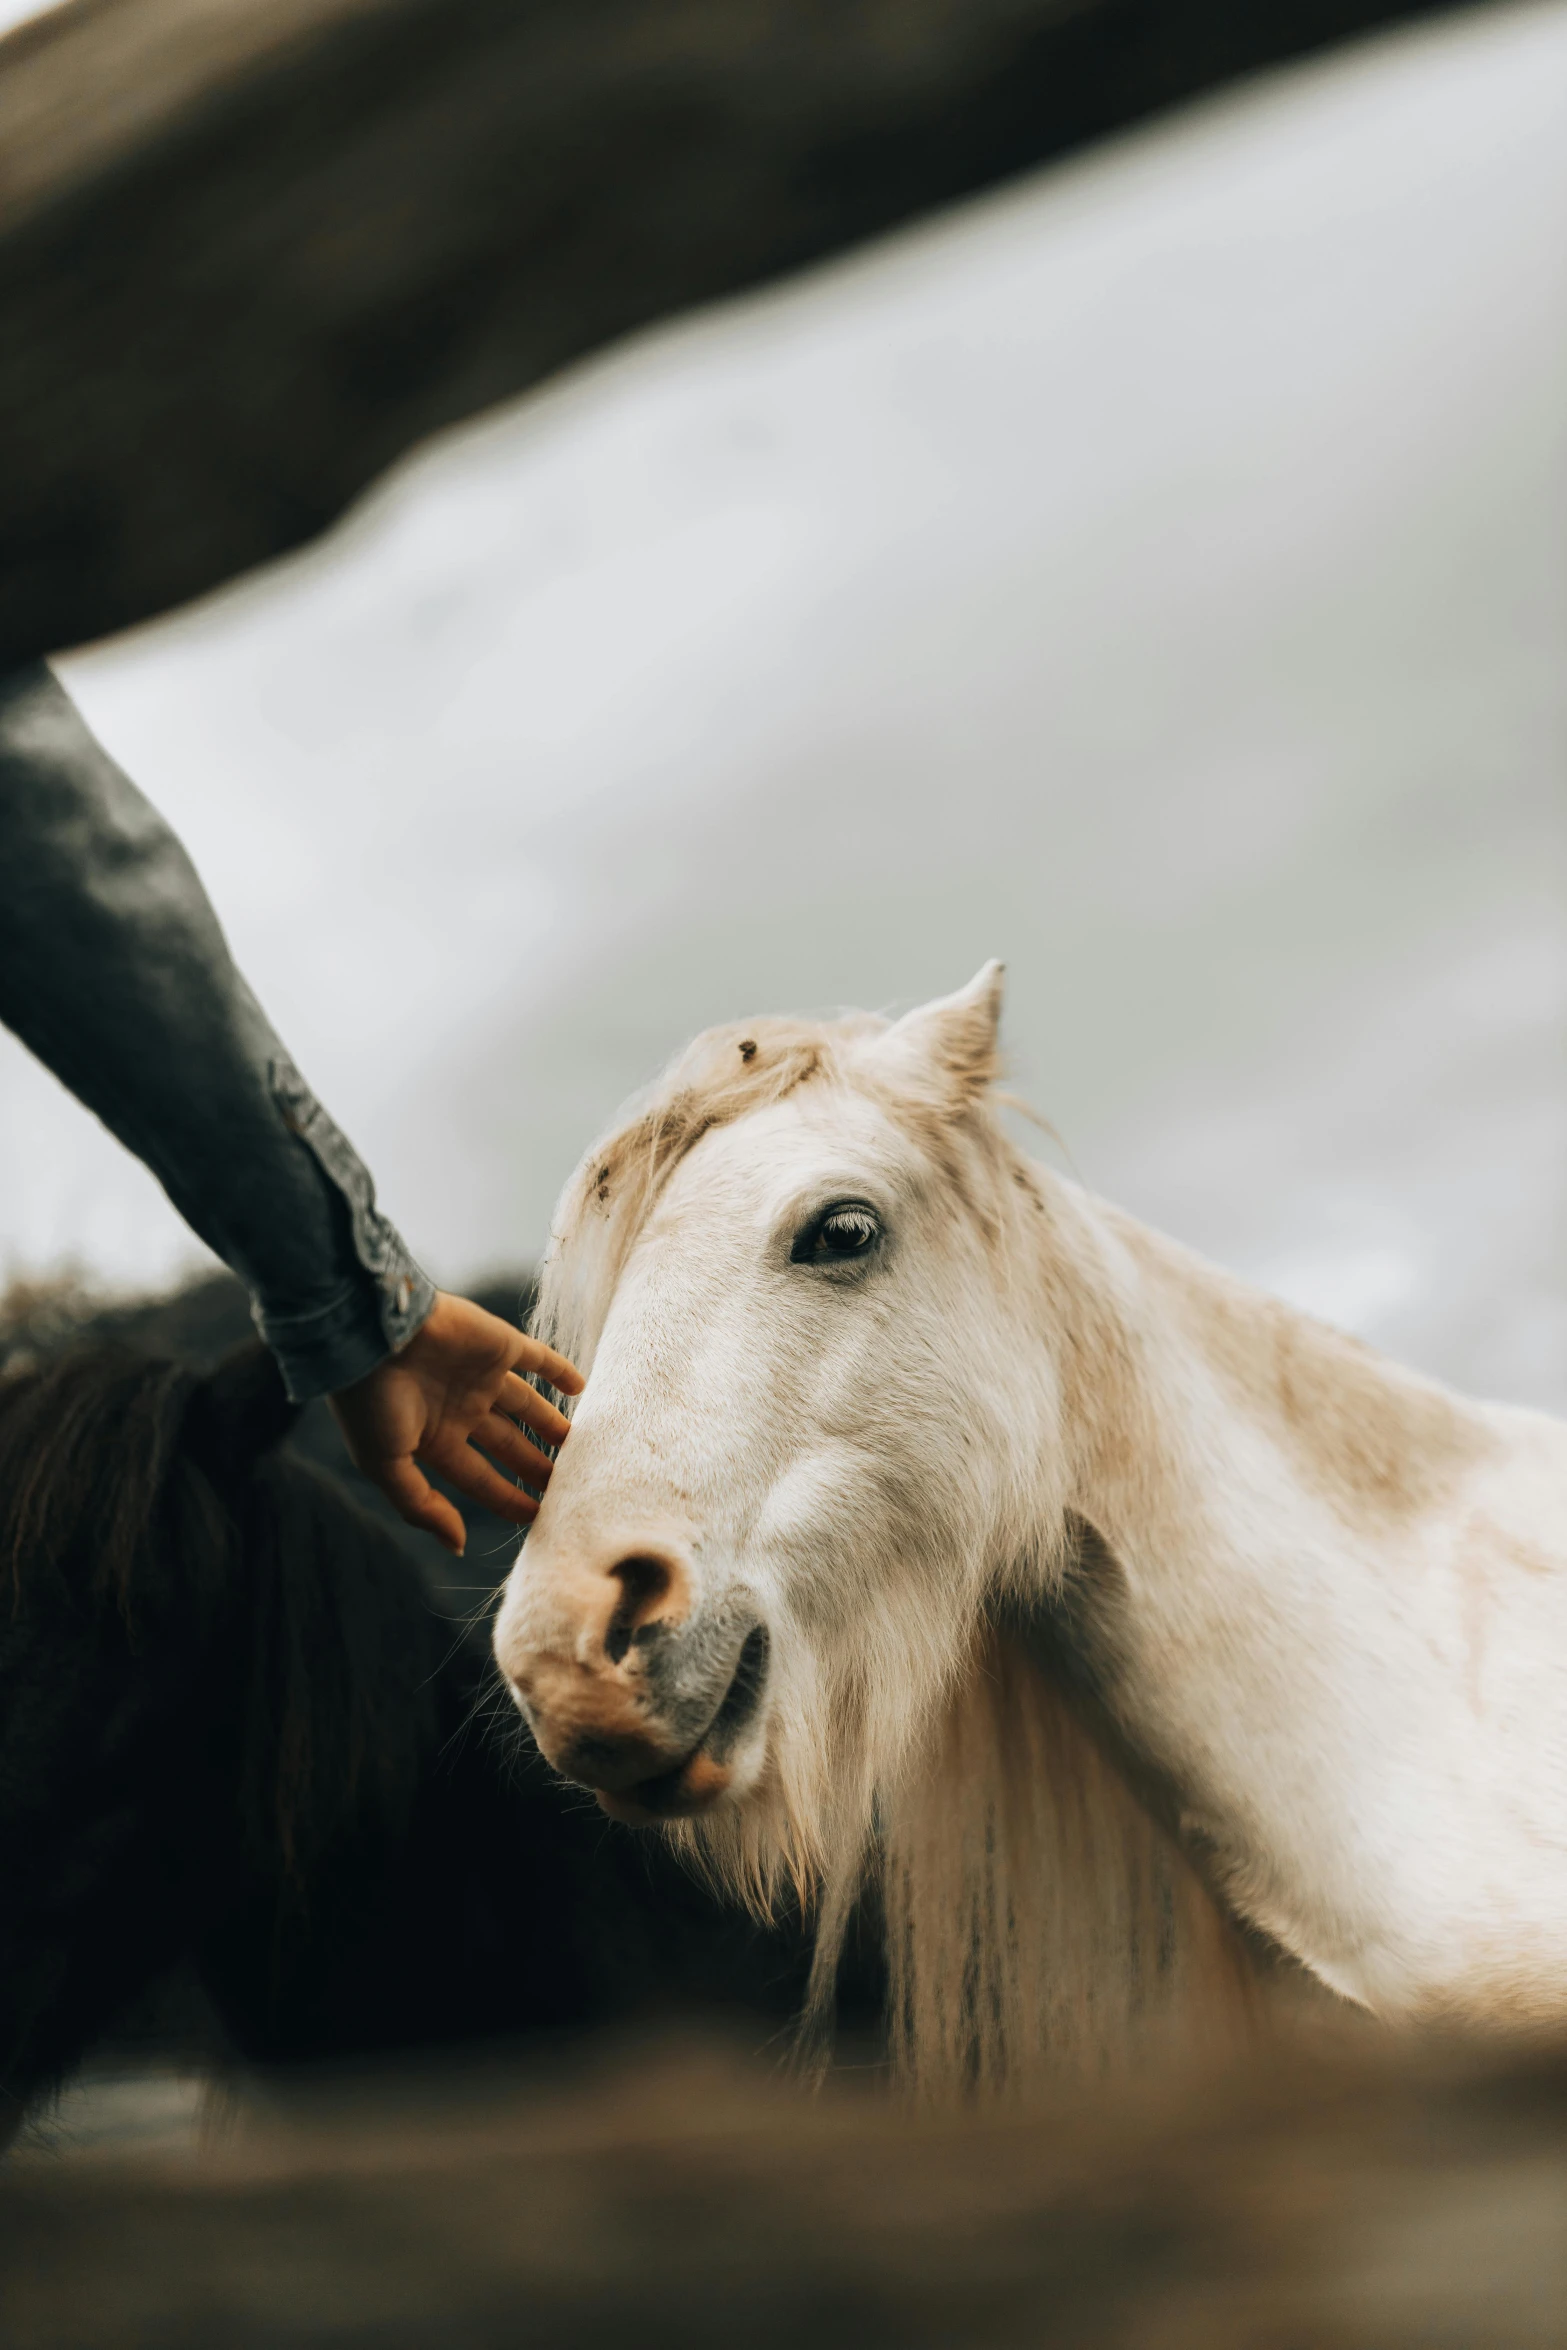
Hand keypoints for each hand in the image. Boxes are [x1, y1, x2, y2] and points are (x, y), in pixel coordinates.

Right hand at [329, 1291, 582, 1553]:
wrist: (371, 1333)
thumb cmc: (368, 1401)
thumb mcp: (386, 1465)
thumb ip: (421, 1506)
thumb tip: (457, 1545)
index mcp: (433, 1439)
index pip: (480, 1477)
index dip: (508, 1498)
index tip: (538, 1516)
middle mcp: (460, 1408)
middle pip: (509, 1444)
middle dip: (535, 1466)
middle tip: (570, 1487)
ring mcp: (481, 1375)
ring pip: (527, 1405)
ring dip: (552, 1424)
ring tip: (579, 1446)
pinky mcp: (499, 1343)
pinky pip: (538, 1358)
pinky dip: (560, 1371)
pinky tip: (580, 1386)